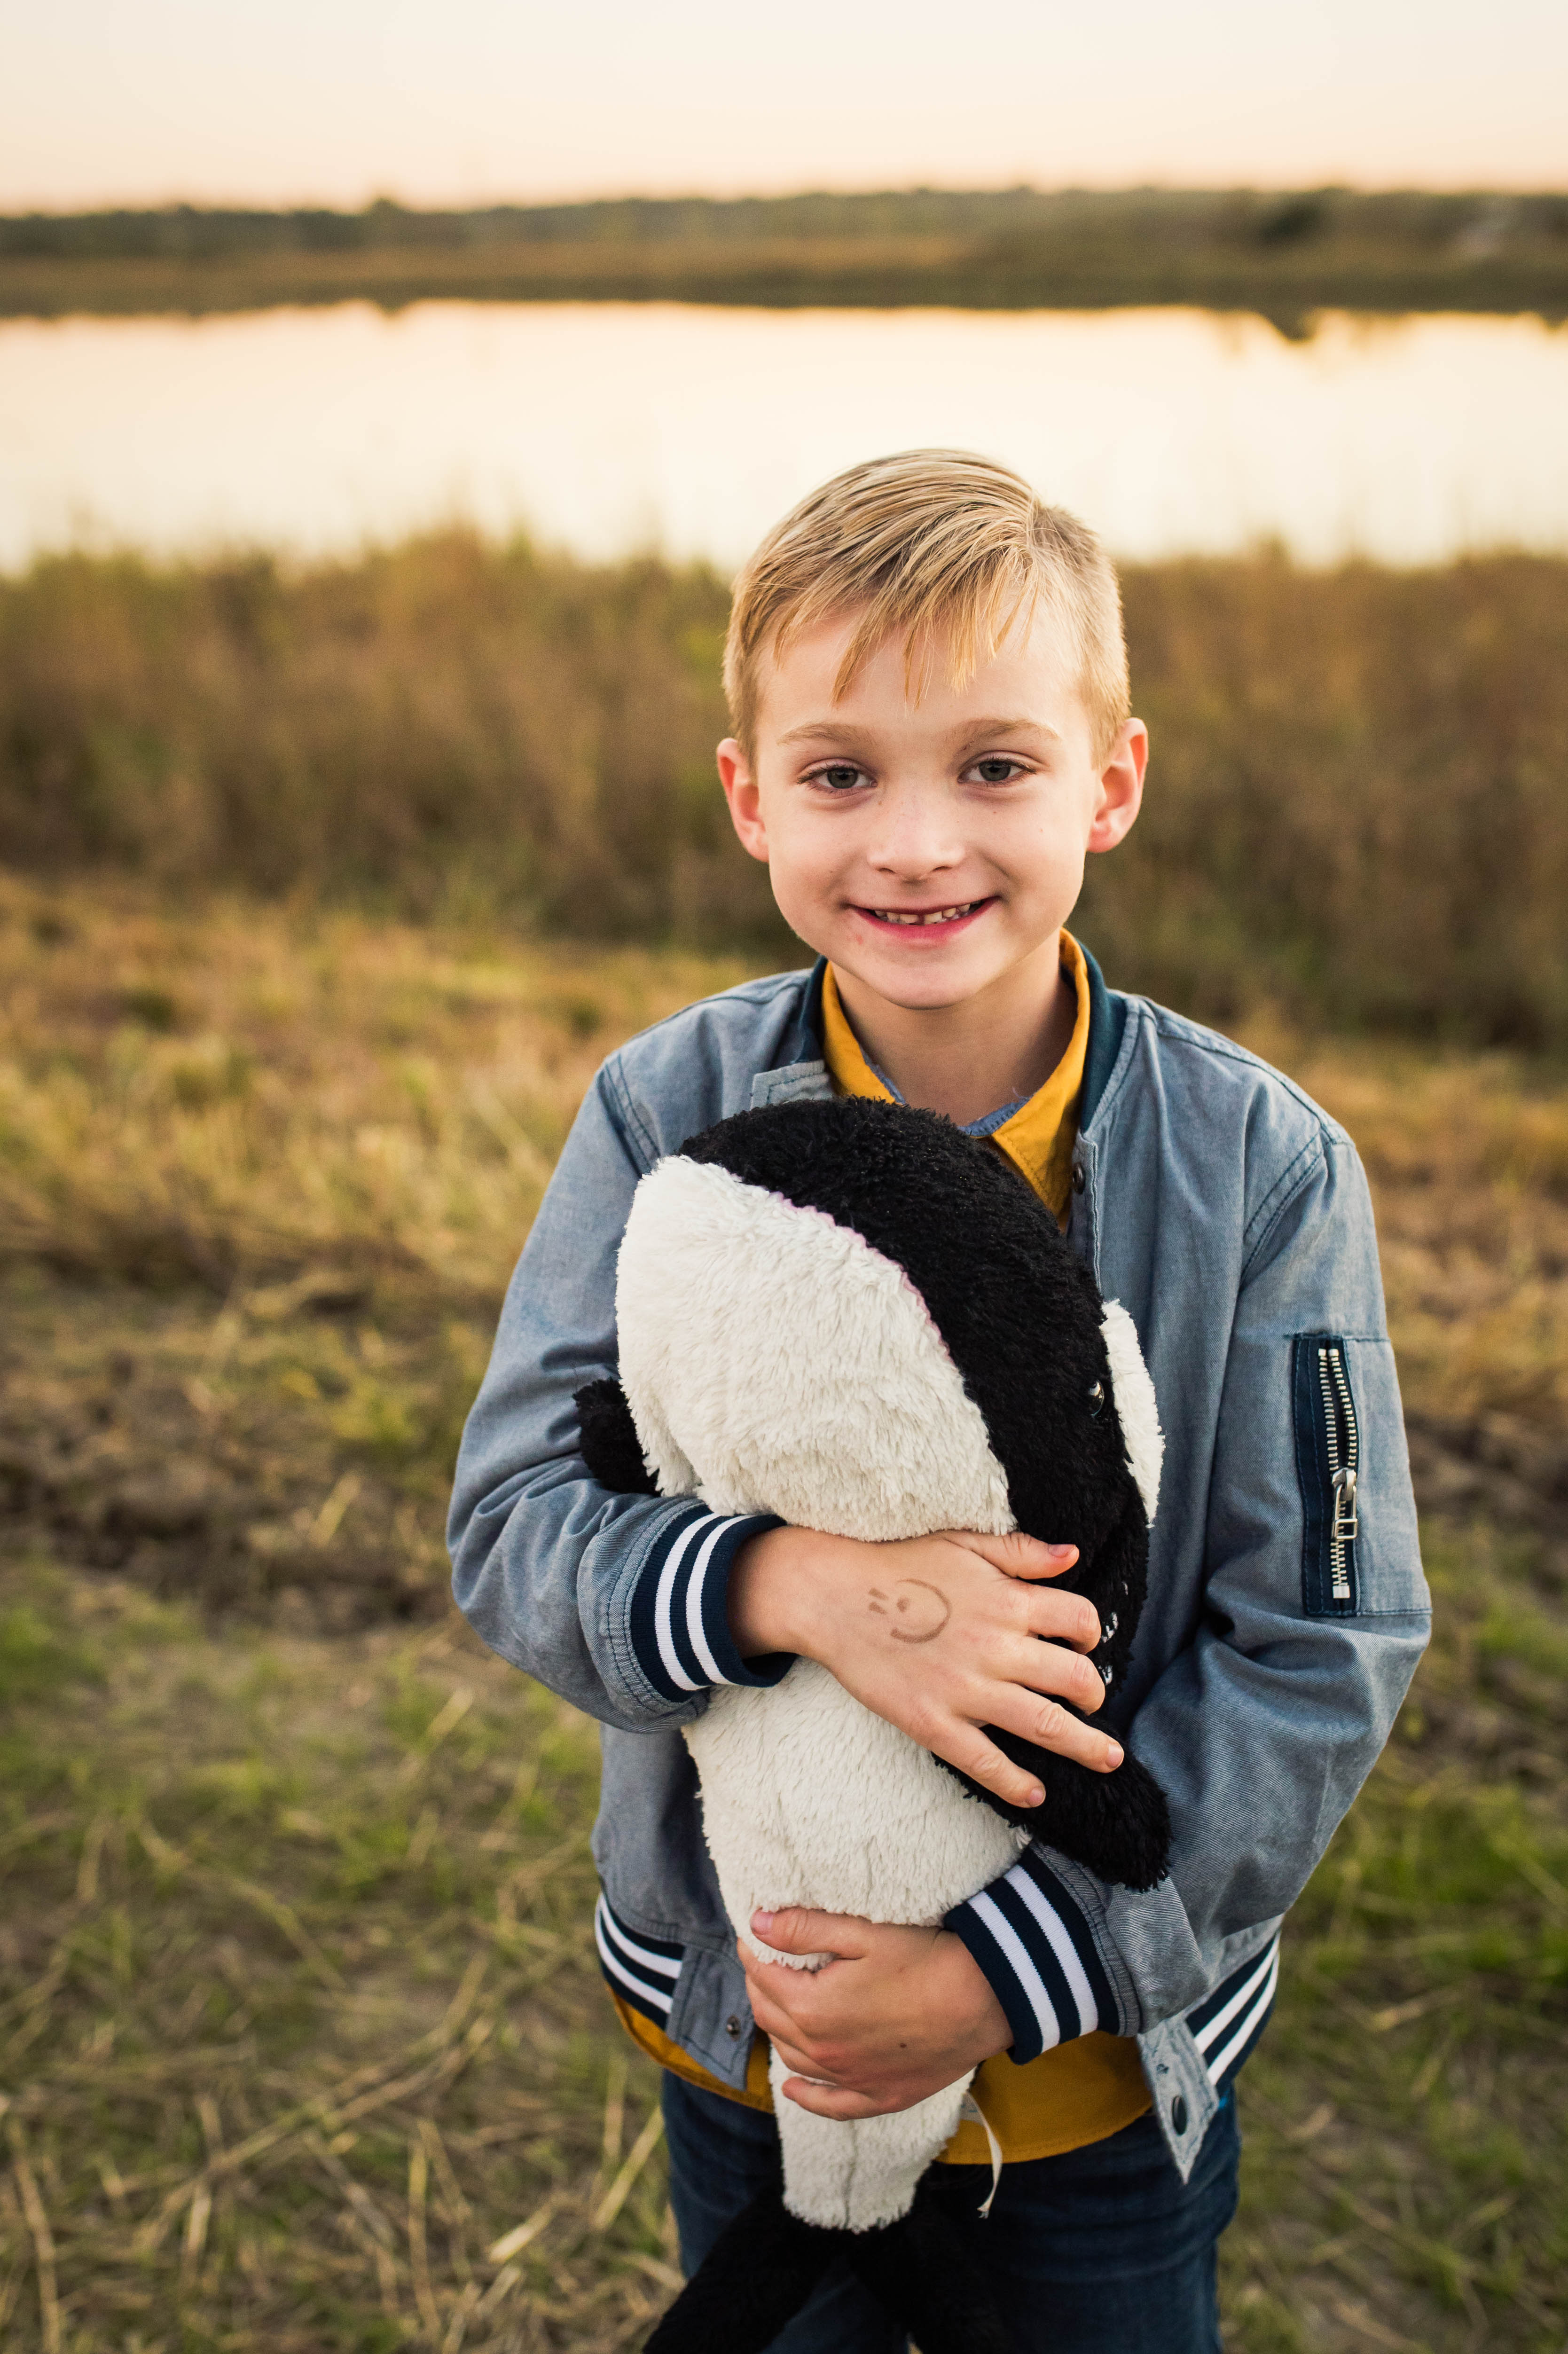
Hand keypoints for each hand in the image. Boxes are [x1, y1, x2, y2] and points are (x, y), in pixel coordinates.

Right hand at [728, 1525, 1119, 1810]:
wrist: (834, 1597)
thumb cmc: (899, 1565)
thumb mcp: (964, 1544)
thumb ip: (1021, 1552)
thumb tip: (1072, 1554)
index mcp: (1007, 1601)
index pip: (1079, 1620)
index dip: (1090, 1633)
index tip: (1084, 1643)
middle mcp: (996, 1647)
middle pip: (1074, 1678)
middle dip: (1095, 1693)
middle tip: (1094, 1702)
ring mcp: (966, 1689)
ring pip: (1045, 1724)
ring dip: (1085, 1745)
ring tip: (1108, 1758)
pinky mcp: (934, 1722)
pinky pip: (986, 1761)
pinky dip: (1017, 1782)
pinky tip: (1036, 1792)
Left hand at [739, 1907, 1010, 2117]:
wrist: (984, 2000)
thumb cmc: (925, 1959)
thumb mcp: (862, 1932)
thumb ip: (805, 1929)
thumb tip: (758, 1925)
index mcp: (813, 2009)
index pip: (764, 1980)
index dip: (753, 1954)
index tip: (752, 1935)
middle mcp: (824, 2053)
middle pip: (772, 2019)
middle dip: (760, 1988)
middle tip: (764, 1963)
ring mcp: (851, 2080)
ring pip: (794, 2059)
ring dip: (779, 2031)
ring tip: (780, 2004)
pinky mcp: (880, 2096)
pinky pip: (831, 2105)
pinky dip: (807, 2097)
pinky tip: (795, 2088)